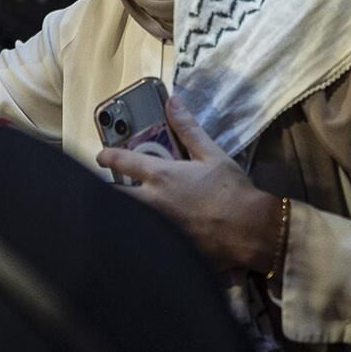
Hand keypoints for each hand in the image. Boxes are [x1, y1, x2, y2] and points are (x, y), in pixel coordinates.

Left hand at [97, 96, 279, 273]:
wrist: (249, 230)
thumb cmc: (232, 190)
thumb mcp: (212, 154)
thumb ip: (189, 129)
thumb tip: (173, 103)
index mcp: (162, 176)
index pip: (123, 162)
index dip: (108, 157)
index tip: (101, 156)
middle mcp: (153, 202)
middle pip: (114, 197)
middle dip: (104, 192)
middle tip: (102, 189)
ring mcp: (158, 227)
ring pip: (126, 220)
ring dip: (121, 213)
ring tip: (121, 211)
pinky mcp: (167, 248)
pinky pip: (145, 241)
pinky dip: (139, 236)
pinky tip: (142, 237)